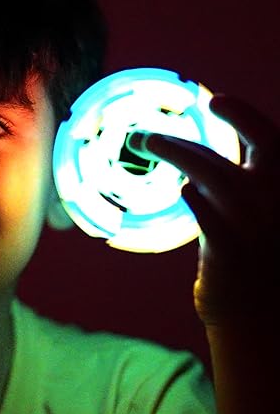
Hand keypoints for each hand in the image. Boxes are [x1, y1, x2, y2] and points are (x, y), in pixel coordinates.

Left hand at [140, 94, 278, 324]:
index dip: (242, 116)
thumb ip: (231, 184)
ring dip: (177, 155)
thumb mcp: (252, 214)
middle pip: (223, 155)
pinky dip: (195, 200)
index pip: (268, 140)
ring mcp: (253, 226)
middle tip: (147, 136)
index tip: (214, 100)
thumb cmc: (255, 258)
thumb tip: (187, 157)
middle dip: (181, 142)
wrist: (261, 313)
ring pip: (211, 175)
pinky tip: (182, 191)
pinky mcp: (230, 251)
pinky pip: (208, 217)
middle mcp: (272, 200)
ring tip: (147, 146)